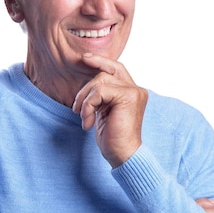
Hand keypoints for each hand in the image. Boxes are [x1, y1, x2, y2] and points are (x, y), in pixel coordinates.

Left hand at [72, 53, 147, 167]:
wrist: (123, 155)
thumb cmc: (113, 137)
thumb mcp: (105, 111)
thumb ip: (102, 95)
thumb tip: (89, 81)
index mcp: (133, 92)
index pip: (116, 68)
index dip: (101, 60)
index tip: (84, 58)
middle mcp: (137, 90)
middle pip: (106, 73)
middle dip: (86, 86)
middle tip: (76, 106)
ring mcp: (134, 92)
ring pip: (100, 81)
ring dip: (85, 99)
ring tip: (83, 116)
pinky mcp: (129, 97)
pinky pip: (99, 92)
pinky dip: (88, 106)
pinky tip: (88, 122)